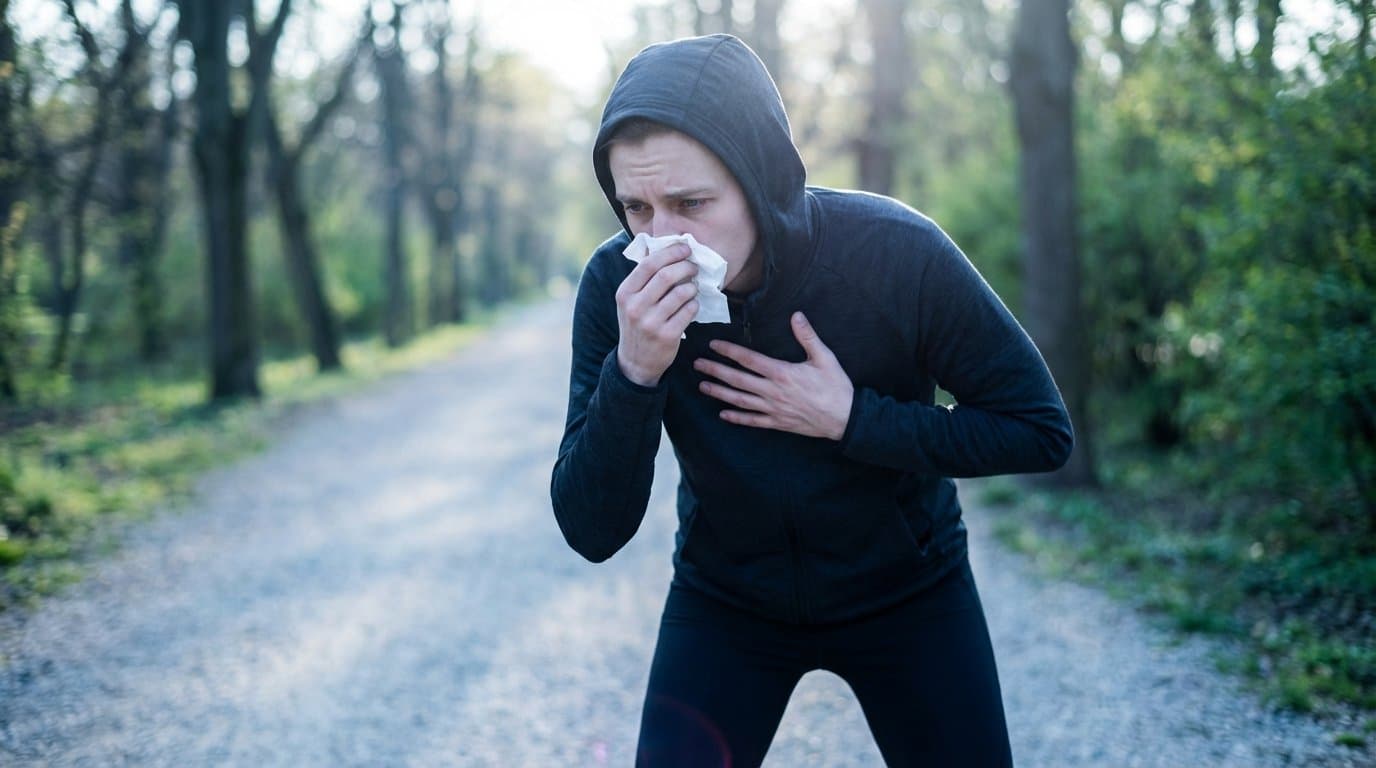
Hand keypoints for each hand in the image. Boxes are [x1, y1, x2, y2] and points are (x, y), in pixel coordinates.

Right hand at [615, 243, 698, 386]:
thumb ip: (644, 279)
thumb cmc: (637, 324)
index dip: (670, 252)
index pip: (649, 264)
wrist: (636, 361)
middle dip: (685, 267)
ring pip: (681, 293)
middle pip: (666, 276)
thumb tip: (667, 249)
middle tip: (694, 267)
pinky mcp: (667, 336)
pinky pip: (689, 311)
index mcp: (625, 293)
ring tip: (692, 288)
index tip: (685, 249)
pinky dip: (694, 304)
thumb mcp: (630, 301)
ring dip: (692, 287)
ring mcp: (651, 323)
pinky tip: (691, 305)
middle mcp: (635, 307)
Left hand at [694, 312, 853, 439]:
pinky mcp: (778, 423)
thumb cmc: (836, 387)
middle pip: (737, 380)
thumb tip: (796, 315)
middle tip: (697, 365)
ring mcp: (773, 409)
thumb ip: (808, 336)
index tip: (713, 345)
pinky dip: (736, 418)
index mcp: (782, 373)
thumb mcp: (825, 357)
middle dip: (715, 371)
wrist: (845, 418)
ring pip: (740, 400)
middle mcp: (773, 392)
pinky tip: (723, 414)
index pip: (748, 359)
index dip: (729, 351)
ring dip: (719, 393)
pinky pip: (752, 421)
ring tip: (702, 386)